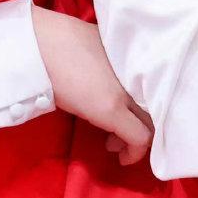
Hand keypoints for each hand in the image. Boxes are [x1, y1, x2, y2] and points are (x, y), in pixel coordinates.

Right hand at [31, 7, 153, 166]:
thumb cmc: (59, 40)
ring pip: (150, 122)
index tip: (131, 114)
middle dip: (144, 124)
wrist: (38, 45)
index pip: (159, 87)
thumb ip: (115, 61)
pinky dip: (135, 151)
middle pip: (158, 105)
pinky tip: (123, 157)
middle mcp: (137, 73)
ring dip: (136, 134)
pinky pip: (138, 137)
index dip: (150, 106)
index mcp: (137, 54)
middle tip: (122, 134)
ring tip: (113, 142)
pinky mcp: (111, 109)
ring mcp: (125, 91)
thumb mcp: (98, 44)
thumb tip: (113, 75)